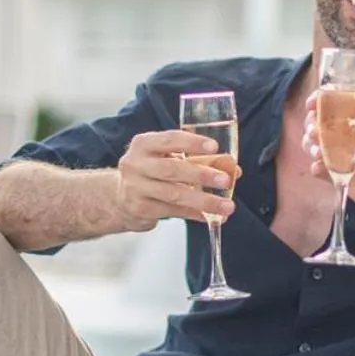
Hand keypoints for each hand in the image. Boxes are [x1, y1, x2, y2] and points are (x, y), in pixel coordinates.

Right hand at [116, 130, 238, 229]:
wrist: (120, 198)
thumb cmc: (152, 172)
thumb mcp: (167, 158)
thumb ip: (197, 160)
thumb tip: (234, 169)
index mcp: (144, 144)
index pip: (169, 139)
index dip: (192, 143)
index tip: (215, 147)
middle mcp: (135, 164)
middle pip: (171, 169)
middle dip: (201, 174)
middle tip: (225, 180)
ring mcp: (135, 188)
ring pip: (174, 194)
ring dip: (204, 201)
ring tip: (227, 206)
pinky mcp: (140, 209)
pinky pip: (173, 211)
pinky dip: (195, 214)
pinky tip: (211, 216)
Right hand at [303, 95, 354, 226]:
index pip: (345, 104)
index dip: (326, 100)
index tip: (313, 102)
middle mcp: (354, 136)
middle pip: (326, 122)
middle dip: (314, 123)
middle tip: (313, 130)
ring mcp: (345, 156)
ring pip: (320, 144)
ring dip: (311, 144)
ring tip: (315, 150)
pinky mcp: (341, 175)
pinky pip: (323, 169)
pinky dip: (316, 167)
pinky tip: (318, 168)